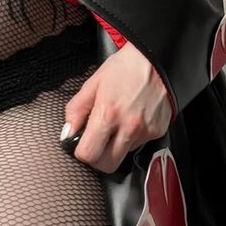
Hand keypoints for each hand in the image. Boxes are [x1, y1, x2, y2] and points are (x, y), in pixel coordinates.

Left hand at [61, 43, 172, 173]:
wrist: (157, 60)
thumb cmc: (125, 67)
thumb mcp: (93, 82)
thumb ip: (76, 109)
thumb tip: (68, 132)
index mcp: (108, 114)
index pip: (88, 154)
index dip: (80, 151)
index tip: (81, 142)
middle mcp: (128, 127)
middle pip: (107, 166)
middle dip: (97, 158)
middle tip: (95, 142)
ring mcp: (145, 132)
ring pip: (123, 156)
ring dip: (115, 147)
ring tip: (115, 123)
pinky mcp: (158, 132)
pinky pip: (139, 145)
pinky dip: (131, 137)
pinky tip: (131, 118)